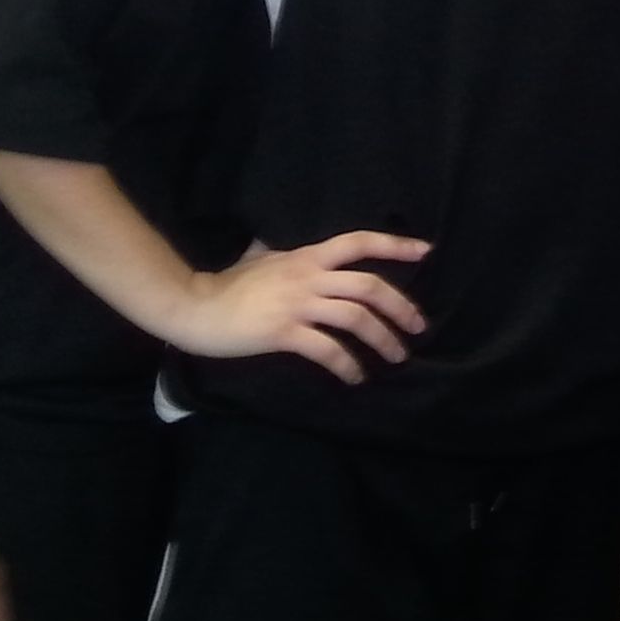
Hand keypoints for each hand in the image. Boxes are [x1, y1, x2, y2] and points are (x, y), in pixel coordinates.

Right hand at [172, 231, 430, 383]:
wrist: (193, 307)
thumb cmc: (226, 284)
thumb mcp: (259, 258)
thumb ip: (279, 252)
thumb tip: (273, 243)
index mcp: (307, 256)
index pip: (359, 242)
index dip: (395, 245)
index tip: (426, 251)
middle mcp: (308, 276)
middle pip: (368, 286)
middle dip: (401, 306)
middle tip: (418, 327)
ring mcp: (296, 304)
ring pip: (355, 318)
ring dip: (382, 340)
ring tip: (396, 357)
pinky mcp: (283, 332)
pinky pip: (326, 349)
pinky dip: (347, 365)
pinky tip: (355, 378)